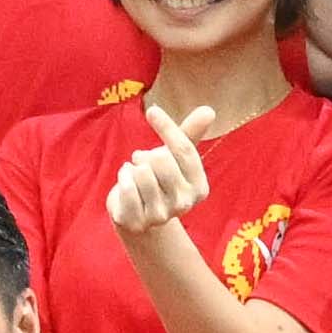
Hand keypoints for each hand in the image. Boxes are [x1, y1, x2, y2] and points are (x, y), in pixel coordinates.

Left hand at [103, 105, 217, 241]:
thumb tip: (209, 110)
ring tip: (136, 177)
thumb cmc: (158, 177)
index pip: (184, 149)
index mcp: (199, 188)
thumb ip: (190, 133)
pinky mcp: (137, 222)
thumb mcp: (175, 156)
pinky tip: (126, 186)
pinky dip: (122, 178)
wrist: (136, 214)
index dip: (166, 127)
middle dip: (146, 156)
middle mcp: (184, 204)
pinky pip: (126, 187)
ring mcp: (161, 216)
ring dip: (132, 168)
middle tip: (144, 164)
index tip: (152, 111)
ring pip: (141, 172)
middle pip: (161, 160)